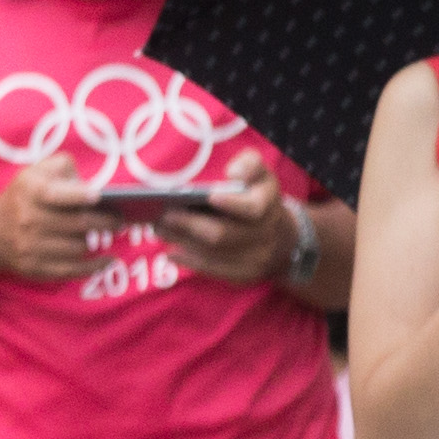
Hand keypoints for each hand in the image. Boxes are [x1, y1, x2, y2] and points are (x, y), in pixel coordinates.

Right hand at [0, 160, 111, 284]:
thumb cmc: (25, 196)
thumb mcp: (35, 172)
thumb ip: (63, 168)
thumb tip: (91, 187)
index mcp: (29, 191)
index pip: (54, 194)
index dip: (77, 196)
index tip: (98, 197)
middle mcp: (27, 219)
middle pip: (75, 224)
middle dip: (104, 222)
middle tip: (121, 219)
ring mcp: (29, 247)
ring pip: (77, 248)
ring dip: (98, 241)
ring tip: (112, 232)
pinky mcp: (34, 267)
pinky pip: (71, 271)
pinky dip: (94, 267)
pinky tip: (109, 260)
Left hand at [146, 155, 290, 286]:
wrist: (280, 237)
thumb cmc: (257, 196)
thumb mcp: (260, 173)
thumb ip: (249, 164)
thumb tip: (234, 173)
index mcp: (268, 204)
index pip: (252, 208)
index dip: (232, 204)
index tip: (209, 195)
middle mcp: (265, 234)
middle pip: (222, 235)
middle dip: (190, 225)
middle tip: (163, 214)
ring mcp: (256, 258)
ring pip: (213, 254)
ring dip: (182, 242)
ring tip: (158, 228)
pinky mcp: (243, 275)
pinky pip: (213, 270)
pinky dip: (189, 261)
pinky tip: (170, 252)